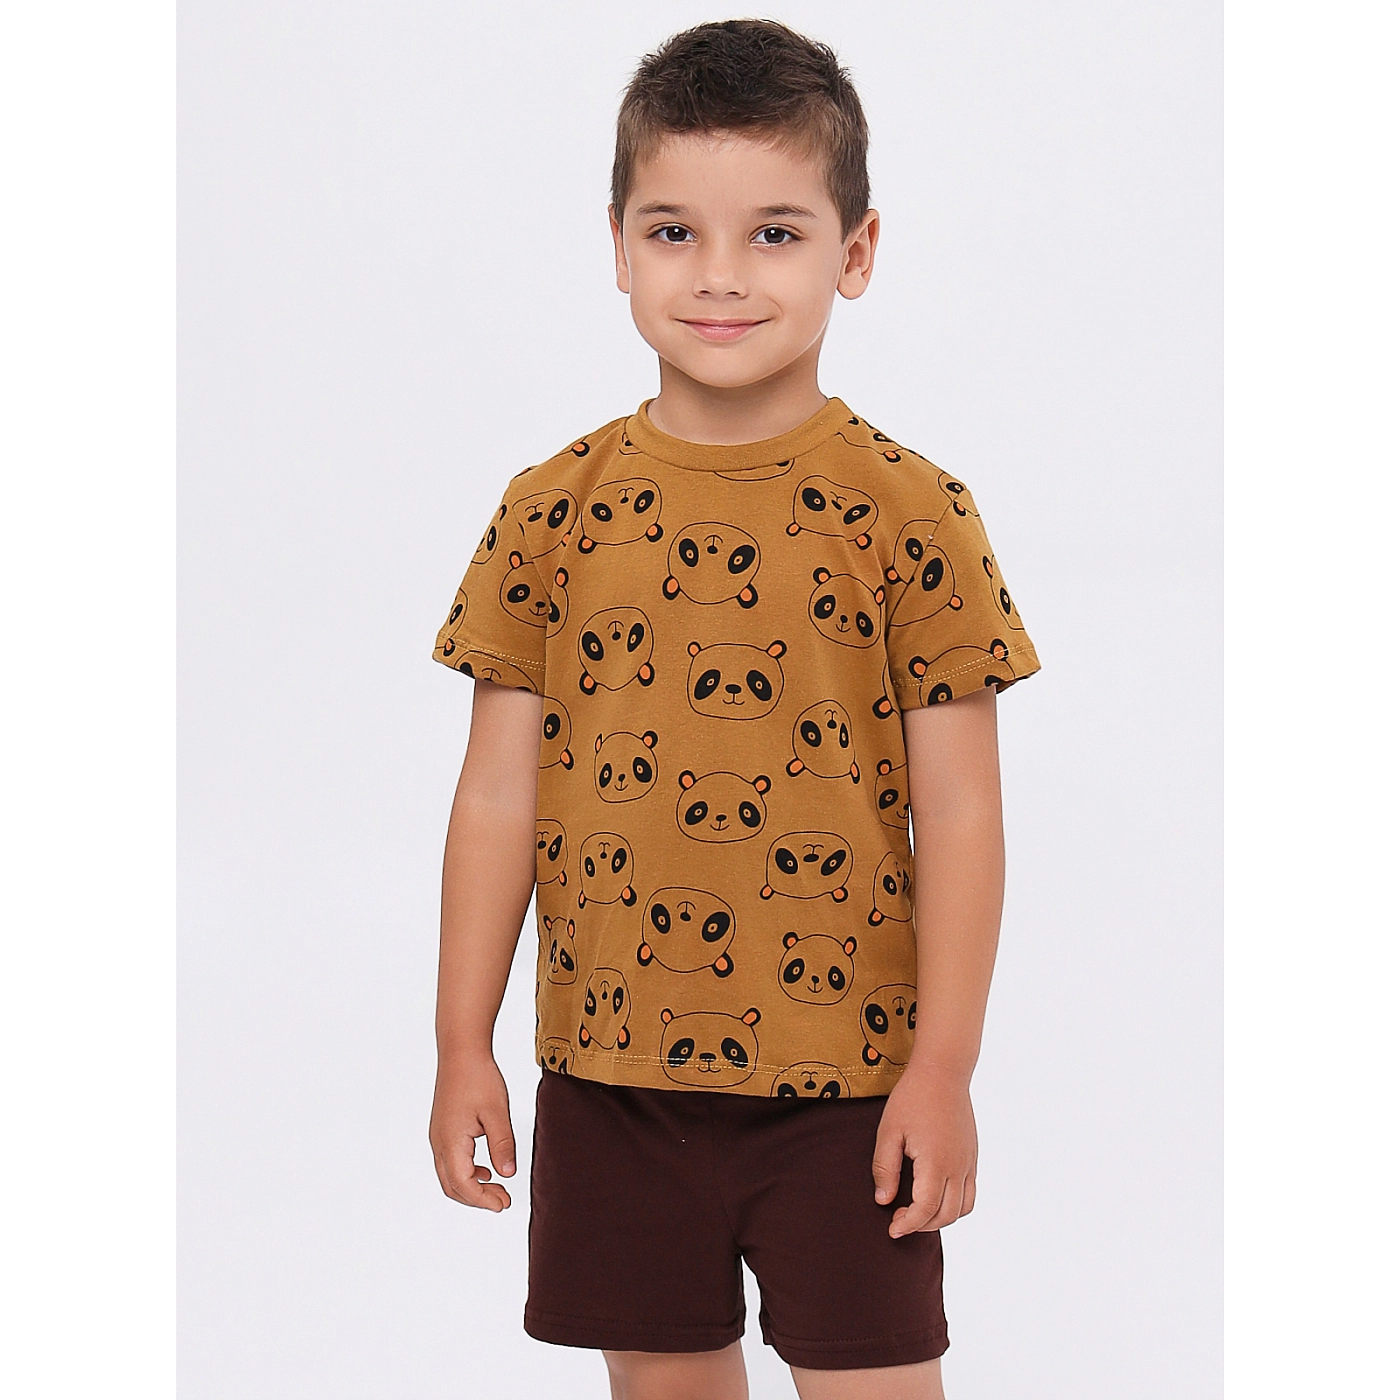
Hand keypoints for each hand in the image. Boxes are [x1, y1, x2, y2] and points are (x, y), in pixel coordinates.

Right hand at [429, 1050, 516, 1211]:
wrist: (461, 1052)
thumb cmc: (478, 1077)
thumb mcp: (497, 1112)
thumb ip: (502, 1145)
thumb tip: (507, 1174)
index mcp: (451, 1142)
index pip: (464, 1185)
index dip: (483, 1200)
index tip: (504, 1204)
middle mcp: (439, 1143)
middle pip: (453, 1186)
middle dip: (477, 1199)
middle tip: (503, 1201)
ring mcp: (438, 1137)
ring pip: (449, 1176)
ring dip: (471, 1187)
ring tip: (497, 1189)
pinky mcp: (442, 1130)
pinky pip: (450, 1162)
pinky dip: (466, 1173)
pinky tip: (486, 1170)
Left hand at [872, 1062, 977, 1238]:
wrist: (943, 1072)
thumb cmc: (912, 1098)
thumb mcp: (889, 1131)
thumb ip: (885, 1168)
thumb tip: (883, 1201)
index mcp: (935, 1162)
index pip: (925, 1210)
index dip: (908, 1225)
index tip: (892, 1229)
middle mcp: (957, 1166)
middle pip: (946, 1215)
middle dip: (922, 1225)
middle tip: (899, 1220)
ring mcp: (968, 1162)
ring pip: (962, 1208)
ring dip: (940, 1218)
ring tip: (917, 1211)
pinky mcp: (972, 1156)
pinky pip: (970, 1193)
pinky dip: (955, 1205)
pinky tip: (934, 1195)